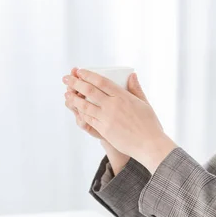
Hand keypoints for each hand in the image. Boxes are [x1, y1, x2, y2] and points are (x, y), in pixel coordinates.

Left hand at [63, 69, 177, 172]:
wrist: (148, 144)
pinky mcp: (103, 129)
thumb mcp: (144, 103)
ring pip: (85, 105)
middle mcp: (112, 105)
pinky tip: (76, 109)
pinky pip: (88, 118)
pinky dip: (80, 112)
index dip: (88, 75)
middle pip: (89, 90)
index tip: (80, 71)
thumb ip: (136, 88)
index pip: (101, 81)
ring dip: (73, 98)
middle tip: (66, 79)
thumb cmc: (149, 124)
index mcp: (123, 96)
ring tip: (66, 94)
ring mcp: (106, 118)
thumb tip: (131, 74)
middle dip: (75, 83)